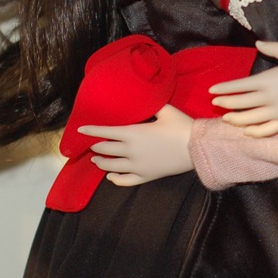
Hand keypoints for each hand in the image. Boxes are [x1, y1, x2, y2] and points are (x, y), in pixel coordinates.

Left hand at [80, 104, 194, 185]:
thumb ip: (152, 105)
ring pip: (112, 166)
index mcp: (133, 133)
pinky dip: (115, 179)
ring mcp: (137, 166)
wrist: (197, 148)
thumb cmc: (182, 127)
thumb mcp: (166, 110)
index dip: (91, 131)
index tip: (80, 130)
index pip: (105, 132)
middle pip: (106, 150)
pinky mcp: (146, 176)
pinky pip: (125, 181)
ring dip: (101, 162)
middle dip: (96, 146)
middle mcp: (131, 151)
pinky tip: (111, 176)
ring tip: (96, 159)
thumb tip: (145, 97)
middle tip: (91, 143)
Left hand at [209, 41, 277, 136]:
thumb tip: (257, 45)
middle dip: (225, 104)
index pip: (239, 87)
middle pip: (241, 104)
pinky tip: (247, 131)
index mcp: (268, 80)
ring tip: (226, 118)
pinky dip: (255, 132)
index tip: (212, 91)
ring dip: (236, 120)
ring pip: (251, 120)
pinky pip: (267, 130)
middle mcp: (270, 98)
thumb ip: (271, 48)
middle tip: (215, 104)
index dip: (224, 89)